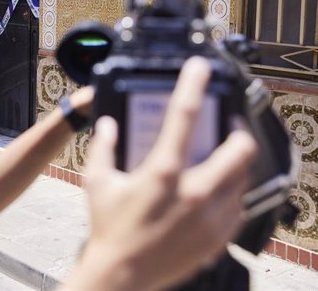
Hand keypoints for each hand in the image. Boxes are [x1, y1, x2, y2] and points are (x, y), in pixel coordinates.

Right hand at [65, 57, 257, 290]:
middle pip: (238, 150)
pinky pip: (236, 208)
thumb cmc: (108, 228)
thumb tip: (108, 124)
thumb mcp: (97, 182)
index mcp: (163, 173)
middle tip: (226, 129)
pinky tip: (213, 193)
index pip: (184, 117)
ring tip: (219, 161)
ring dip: (233, 164)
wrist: (121, 275)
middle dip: (238, 133)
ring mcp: (210, 218)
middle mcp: (194, 193)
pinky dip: (230, 194)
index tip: (199, 69)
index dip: (193, 85)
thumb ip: (103, 148)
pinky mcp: (216, 238)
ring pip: (242, 179)